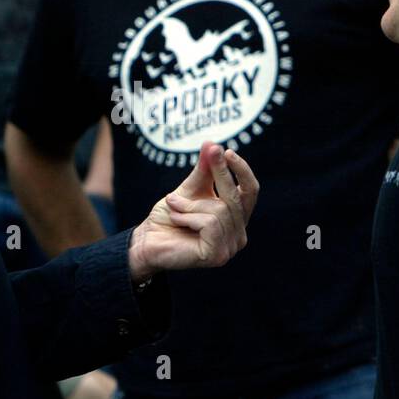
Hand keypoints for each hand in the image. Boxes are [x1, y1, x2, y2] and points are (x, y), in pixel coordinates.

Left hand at [128, 141, 258, 280]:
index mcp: (236, 218)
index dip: (242, 170)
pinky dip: (188, 217)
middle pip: (237, 197)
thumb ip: (204, 170)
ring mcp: (230, 247)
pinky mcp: (218, 255)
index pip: (250, 191)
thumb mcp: (190, 189)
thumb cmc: (169, 217)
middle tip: (211, 153)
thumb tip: (212, 143)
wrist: (147, 241)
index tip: (225, 150)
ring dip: (191, 204)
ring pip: (220, 210)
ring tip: (173, 205)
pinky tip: (176, 220)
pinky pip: (210, 223)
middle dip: (222, 172)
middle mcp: (239, 235)